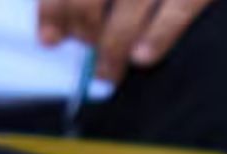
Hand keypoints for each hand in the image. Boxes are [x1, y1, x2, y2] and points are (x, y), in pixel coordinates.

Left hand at [37, 0, 215, 82]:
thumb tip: (62, 22)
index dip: (53, 9)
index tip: (50, 39)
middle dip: (83, 28)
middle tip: (86, 52)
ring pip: (129, 7)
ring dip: (112, 46)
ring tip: (108, 73)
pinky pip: (176, 12)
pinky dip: (158, 36)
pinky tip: (142, 59)